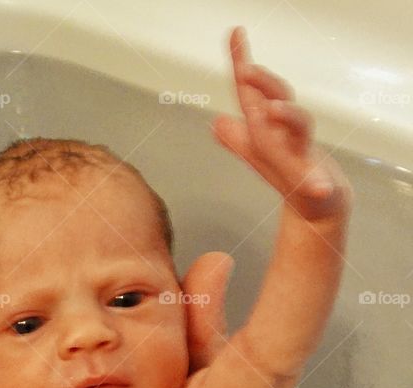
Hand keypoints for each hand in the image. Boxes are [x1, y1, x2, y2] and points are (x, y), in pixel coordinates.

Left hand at [212, 27, 348, 220]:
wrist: (320, 205)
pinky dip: (319, 184)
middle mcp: (287, 135)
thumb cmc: (292, 175)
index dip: (241, 65)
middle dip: (263, 83)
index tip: (235, 33)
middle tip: (245, 69)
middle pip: (276, 99)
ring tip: (273, 109)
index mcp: (269, 129)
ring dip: (288, 116)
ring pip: (299, 129)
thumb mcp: (259, 158)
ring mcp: (303, 156)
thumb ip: (238, 139)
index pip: (251, 93)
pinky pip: (318, 183)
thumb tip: (217, 123)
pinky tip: (320, 187)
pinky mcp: (318, 184)